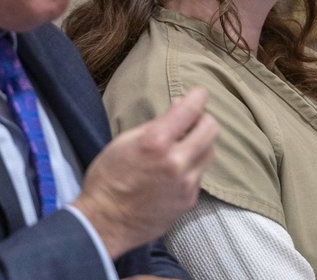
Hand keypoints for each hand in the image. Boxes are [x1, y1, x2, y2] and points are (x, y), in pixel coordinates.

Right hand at [72, 87, 217, 258]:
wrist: (105, 223)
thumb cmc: (108, 178)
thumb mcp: (125, 141)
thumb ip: (157, 123)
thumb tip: (180, 106)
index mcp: (157, 142)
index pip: (192, 109)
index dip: (197, 97)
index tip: (198, 94)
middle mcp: (177, 162)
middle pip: (211, 128)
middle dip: (202, 120)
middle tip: (190, 121)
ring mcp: (187, 184)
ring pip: (209, 151)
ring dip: (200, 143)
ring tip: (182, 145)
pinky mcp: (189, 200)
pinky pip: (200, 174)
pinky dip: (192, 166)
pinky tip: (175, 170)